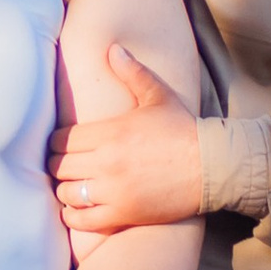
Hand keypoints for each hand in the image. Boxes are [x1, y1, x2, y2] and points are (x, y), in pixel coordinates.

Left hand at [50, 43, 202, 245]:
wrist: (212, 167)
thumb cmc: (184, 129)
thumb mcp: (158, 96)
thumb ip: (132, 72)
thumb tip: (113, 49)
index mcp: (111, 131)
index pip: (61, 140)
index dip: (58, 144)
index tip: (64, 147)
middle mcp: (107, 161)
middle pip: (59, 166)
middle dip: (59, 166)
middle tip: (68, 167)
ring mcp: (114, 189)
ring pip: (66, 193)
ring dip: (66, 190)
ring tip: (74, 188)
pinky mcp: (124, 213)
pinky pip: (82, 220)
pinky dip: (74, 216)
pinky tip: (78, 210)